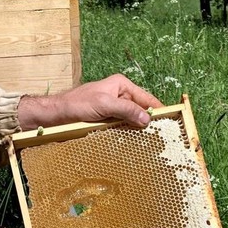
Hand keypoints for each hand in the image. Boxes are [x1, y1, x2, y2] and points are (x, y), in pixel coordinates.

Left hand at [18, 74, 162, 129]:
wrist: (57, 115)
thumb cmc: (78, 105)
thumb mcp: (104, 105)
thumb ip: (126, 110)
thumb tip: (147, 119)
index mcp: (121, 85)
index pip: (146, 98)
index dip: (158, 109)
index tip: (170, 122)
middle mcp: (120, 95)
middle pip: (140, 109)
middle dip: (148, 121)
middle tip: (160, 136)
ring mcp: (113, 108)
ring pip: (132, 120)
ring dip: (138, 129)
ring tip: (150, 141)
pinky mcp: (107, 120)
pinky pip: (122, 126)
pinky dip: (127, 133)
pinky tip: (133, 142)